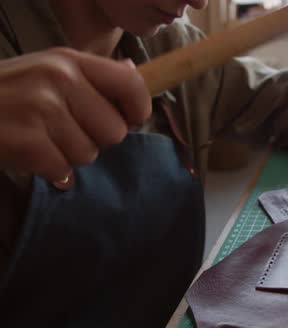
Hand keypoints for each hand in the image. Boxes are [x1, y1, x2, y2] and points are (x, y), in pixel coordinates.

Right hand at [0, 48, 150, 181]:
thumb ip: (89, 76)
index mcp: (70, 61)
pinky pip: (64, 170)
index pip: (131, 83)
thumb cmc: (6, 93)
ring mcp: (42, 109)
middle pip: (115, 131)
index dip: (138, 108)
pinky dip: (49, 170)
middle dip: (95, 139)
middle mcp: (60, 79)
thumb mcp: (46, 71)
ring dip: (69, 155)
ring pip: (89, 154)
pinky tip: (30, 154)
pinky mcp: (28, 140)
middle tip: (65, 132)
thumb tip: (133, 70)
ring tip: (41, 139)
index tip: (131, 120)